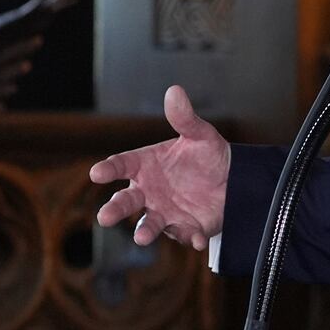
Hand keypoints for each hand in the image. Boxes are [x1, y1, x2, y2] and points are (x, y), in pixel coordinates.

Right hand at [89, 85, 230, 250]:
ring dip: (146, 231)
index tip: (97, 173)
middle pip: (126, 201)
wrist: (233, 179)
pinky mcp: (186, 227)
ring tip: (142, 237)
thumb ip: (185, 118)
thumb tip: (175, 91)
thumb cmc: (207, 155)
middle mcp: (149, 191)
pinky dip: (189, 237)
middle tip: (105, 217)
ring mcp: (165, 211)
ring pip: (150, 223)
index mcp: (145, 164)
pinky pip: (185, 234)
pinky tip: (196, 238)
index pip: (121, 165)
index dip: (108, 169)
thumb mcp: (200, 135)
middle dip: (115, 209)